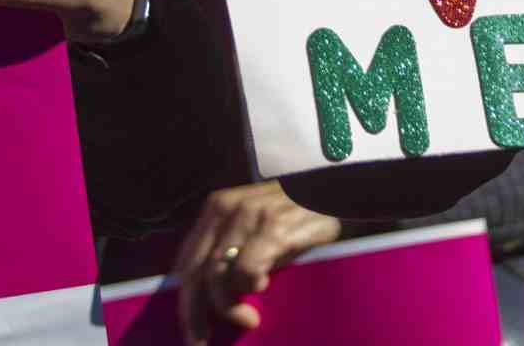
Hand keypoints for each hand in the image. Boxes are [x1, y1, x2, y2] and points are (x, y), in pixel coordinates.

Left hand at [175, 181, 343, 343]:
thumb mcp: (257, 228)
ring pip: (216, 274)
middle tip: (201, 341)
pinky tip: (263, 287)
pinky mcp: (272, 226)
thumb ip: (231, 249)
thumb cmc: (298, 218)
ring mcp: (249, 215)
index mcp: (218, 207)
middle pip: (196, 270)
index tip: (191, 329)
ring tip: (247, 319)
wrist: (339, 193)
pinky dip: (250, 284)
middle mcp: (228, 208)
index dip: (184, 299)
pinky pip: (246, 269)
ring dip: (228, 306)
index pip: (186, 260)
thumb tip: (205, 296)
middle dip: (195, 313)